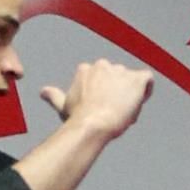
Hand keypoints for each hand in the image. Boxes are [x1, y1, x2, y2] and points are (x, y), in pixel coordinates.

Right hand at [38, 59, 153, 138]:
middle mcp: (104, 65)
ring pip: (131, 82)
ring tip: (123, 114)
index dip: (105, 94)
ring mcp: (121, 71)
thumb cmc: (78, 118)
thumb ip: (54, 95)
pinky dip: (146, 91)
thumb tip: (42, 92)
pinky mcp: (136, 79)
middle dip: (118, 94)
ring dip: (131, 96)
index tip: (102, 108)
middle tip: (113, 113)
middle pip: (117, 79)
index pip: (102, 78)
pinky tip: (139, 103)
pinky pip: (147, 80)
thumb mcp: (63, 105)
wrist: (94, 124)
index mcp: (87, 69)